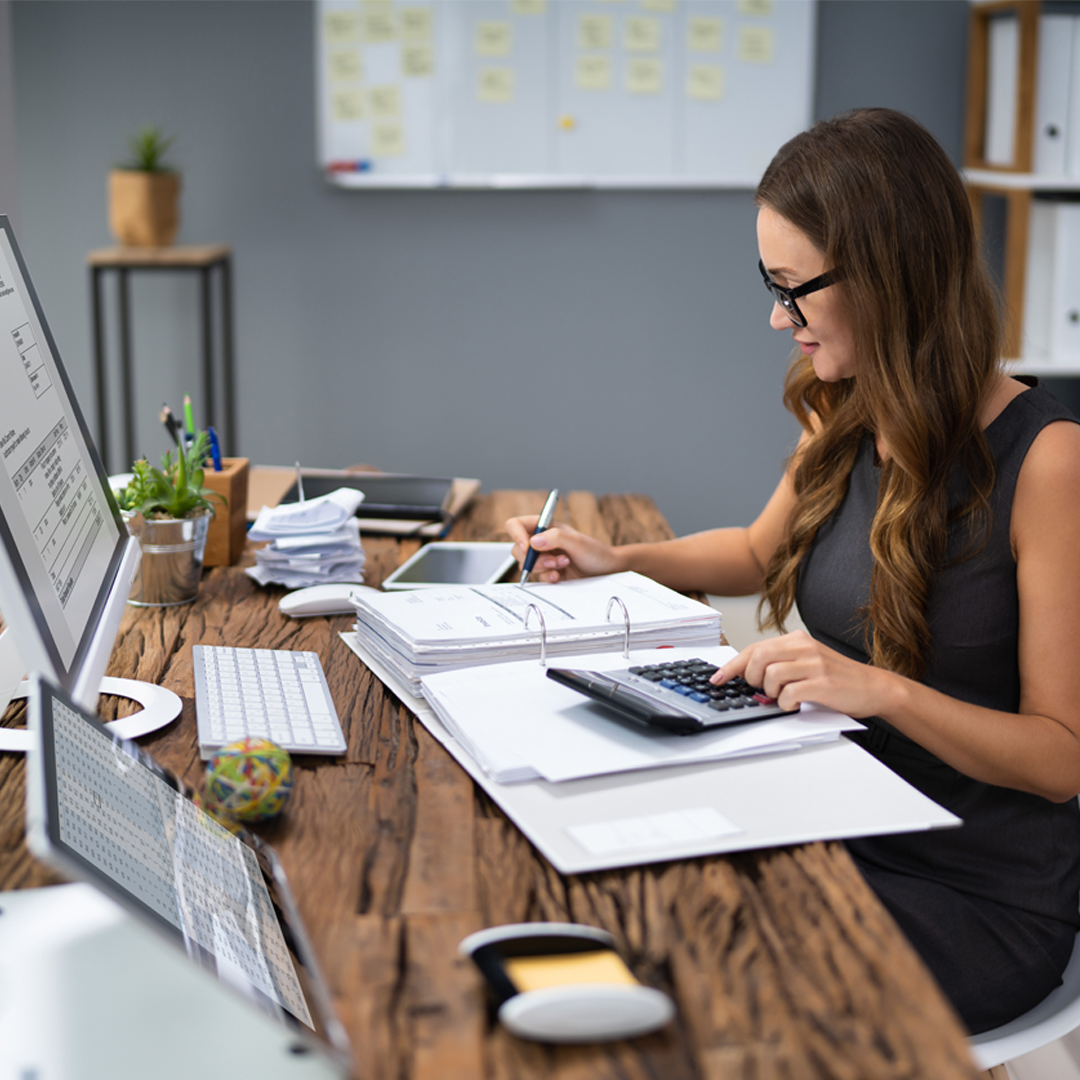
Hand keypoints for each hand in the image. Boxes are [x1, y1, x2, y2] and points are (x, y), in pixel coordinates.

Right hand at [504, 515, 623, 582]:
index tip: (527, 546)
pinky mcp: (547, 573)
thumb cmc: (595, 552)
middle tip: (554, 560)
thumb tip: (533, 542)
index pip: (516, 525)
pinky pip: (536, 578)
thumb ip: (555, 538)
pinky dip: (547, 578)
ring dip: (543, 568)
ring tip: (563, 565)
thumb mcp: (576, 541)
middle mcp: (541, 541)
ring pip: (526, 565)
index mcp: (545, 526)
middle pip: (518, 549)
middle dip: (534, 558)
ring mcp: (543, 558)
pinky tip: (560, 576)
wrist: (606, 571)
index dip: (516, 535)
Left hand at [711, 630, 892, 717]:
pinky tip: (793, 704)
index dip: (732, 665)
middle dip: (751, 677)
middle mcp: (804, 647)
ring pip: (771, 674)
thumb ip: (780, 664)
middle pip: (758, 657)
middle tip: (760, 689)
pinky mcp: (823, 683)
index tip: (718, 678)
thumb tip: (746, 676)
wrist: (874, 687)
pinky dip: (786, 703)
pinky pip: (790, 693)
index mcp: (797, 640)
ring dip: (770, 692)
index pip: (754, 648)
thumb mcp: (806, 662)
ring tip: (781, 697)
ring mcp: (814, 664)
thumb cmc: (837, 678)